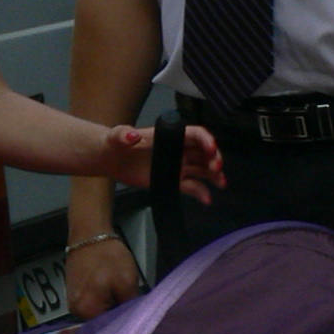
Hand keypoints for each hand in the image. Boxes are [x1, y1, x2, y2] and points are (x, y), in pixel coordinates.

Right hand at [67, 233, 140, 317]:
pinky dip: (103, 301)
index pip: (109, 329)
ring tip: (122, 300)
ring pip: (97, 313)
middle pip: (102, 323)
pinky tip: (111, 292)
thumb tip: (134, 321)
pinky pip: (92, 304)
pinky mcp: (73, 293)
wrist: (89, 233)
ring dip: (110, 309)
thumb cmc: (108, 257)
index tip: (137, 321)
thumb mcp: (127, 282)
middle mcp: (75, 311)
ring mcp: (72, 302)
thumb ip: (131, 306)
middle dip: (117, 317)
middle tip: (132, 309)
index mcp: (86, 311)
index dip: (125, 325)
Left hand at [100, 123, 224, 201]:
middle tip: (216, 168)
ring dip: (214, 175)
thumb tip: (133, 135)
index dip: (206, 140)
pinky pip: (191, 186)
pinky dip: (201, 192)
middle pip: (203, 152)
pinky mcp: (173, 180)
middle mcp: (178, 149)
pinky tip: (207, 199)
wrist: (112, 159)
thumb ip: (124, 135)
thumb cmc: (116, 143)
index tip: (211, 149)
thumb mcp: (118, 136)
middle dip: (213, 159)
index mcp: (170, 135)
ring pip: (202, 169)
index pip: (195, 134)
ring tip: (221, 183)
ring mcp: (177, 165)